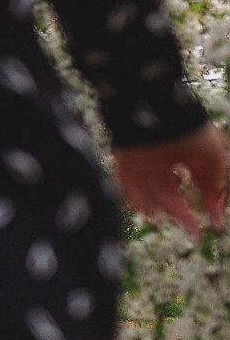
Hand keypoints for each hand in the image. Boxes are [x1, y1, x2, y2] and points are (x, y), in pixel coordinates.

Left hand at [113, 123, 229, 237]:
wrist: (158, 107)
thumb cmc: (187, 128)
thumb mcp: (212, 154)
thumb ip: (214, 179)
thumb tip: (215, 207)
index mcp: (187, 154)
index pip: (199, 182)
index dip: (209, 201)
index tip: (216, 223)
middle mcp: (165, 160)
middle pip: (171, 193)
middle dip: (182, 212)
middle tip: (193, 231)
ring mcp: (143, 161)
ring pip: (148, 192)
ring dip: (157, 208)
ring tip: (166, 220)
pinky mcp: (123, 160)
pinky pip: (125, 184)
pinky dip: (134, 198)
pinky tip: (146, 210)